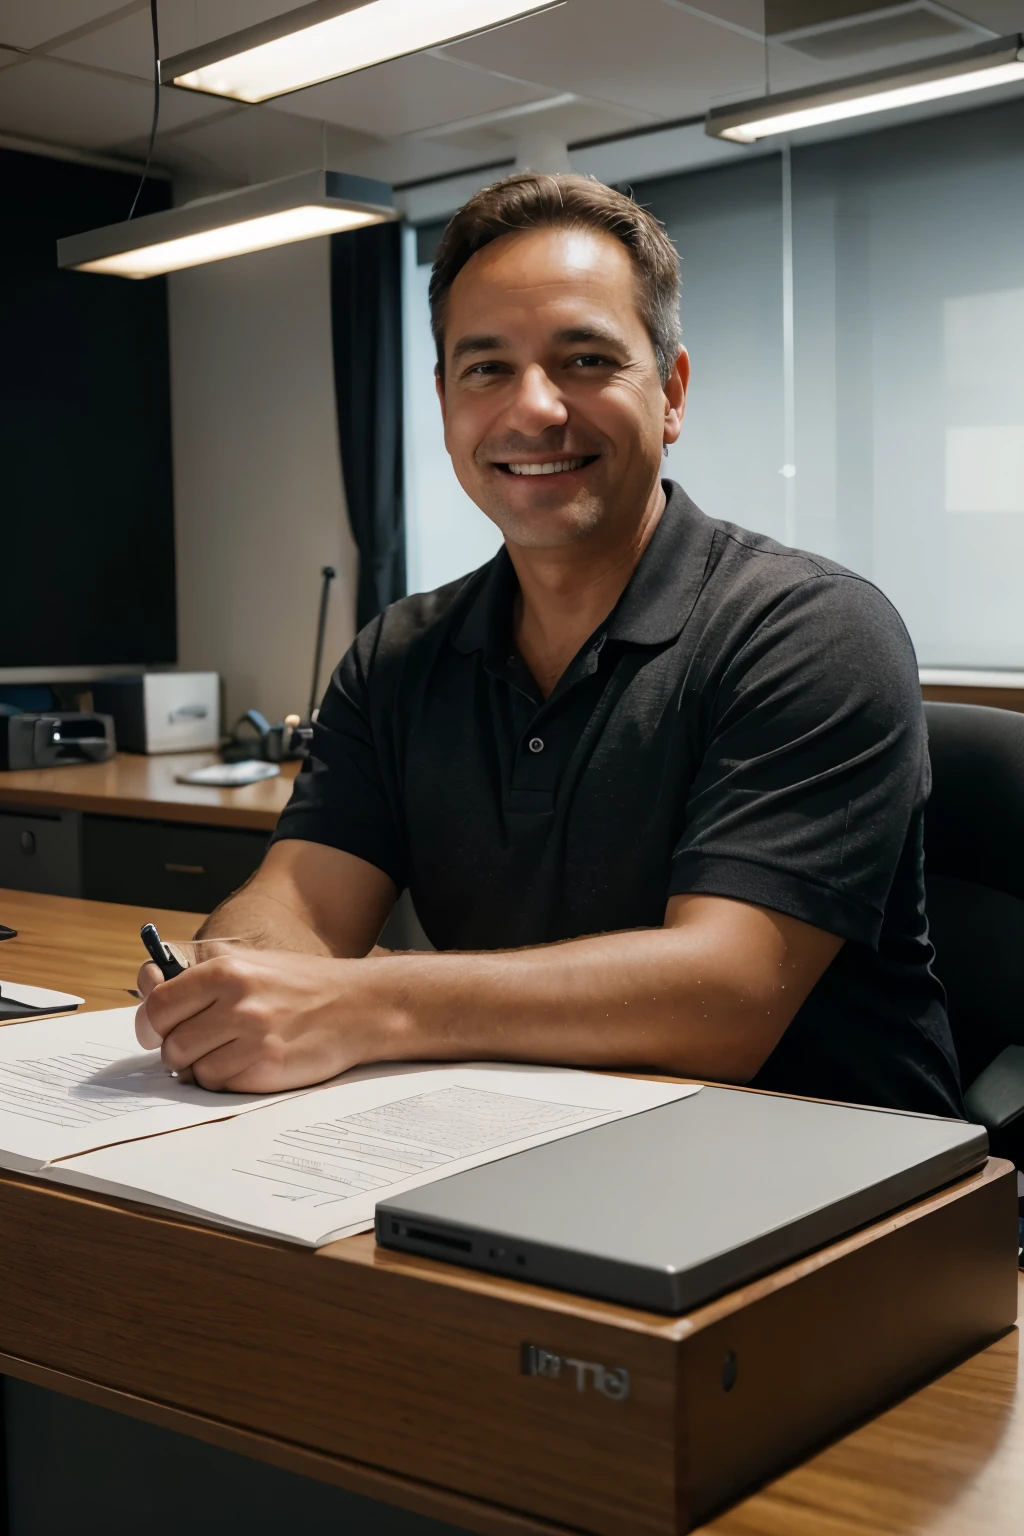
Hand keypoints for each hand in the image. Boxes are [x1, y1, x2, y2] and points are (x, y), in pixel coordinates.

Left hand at [134, 950, 395, 1091]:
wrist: (360, 1005)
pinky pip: (222, 1086)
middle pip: (172, 1044)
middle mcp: (237, 1001)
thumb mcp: (250, 964)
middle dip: (179, 1051)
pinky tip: (252, 1063)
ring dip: (205, 1068)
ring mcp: (254, 1037)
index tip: (158, 1031)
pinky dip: (229, 1081)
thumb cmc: (301, 986)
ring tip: (232, 1052)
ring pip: (194, 1070)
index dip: (153, 1024)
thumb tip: (148, 994)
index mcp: (227, 969)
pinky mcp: (268, 1068)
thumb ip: (198, 979)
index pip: (158, 1005)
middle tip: (201, 1044)